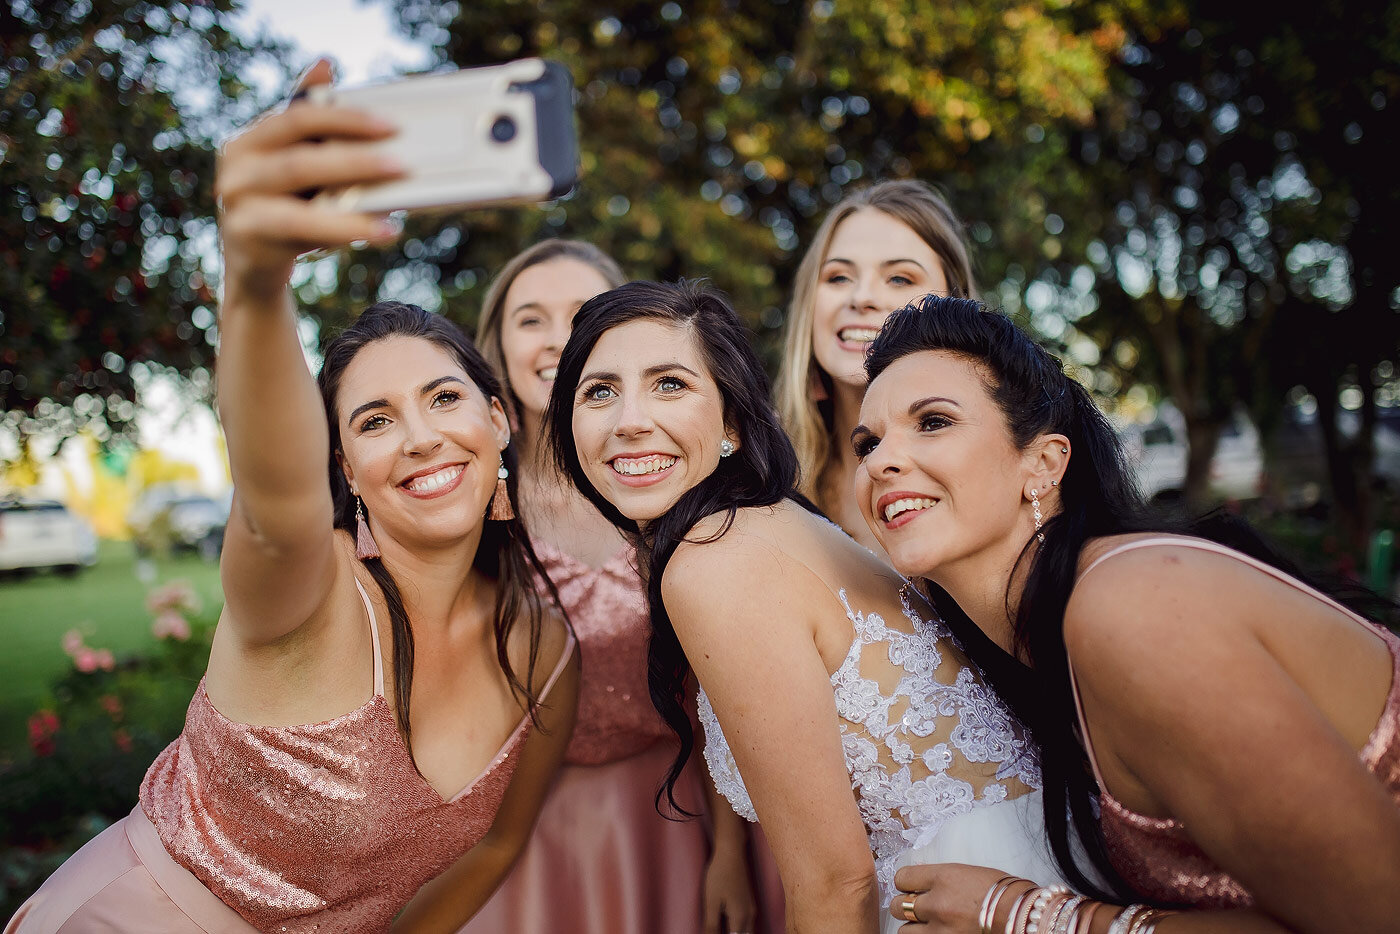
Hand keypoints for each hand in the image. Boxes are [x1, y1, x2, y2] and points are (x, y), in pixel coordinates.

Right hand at [216, 59, 404, 298]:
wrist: (253, 263)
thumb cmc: (284, 204)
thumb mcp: (296, 160)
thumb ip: (310, 120)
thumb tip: (325, 61)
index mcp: (252, 138)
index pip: (300, 116)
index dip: (345, 118)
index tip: (391, 125)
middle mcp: (238, 165)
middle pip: (302, 159)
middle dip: (356, 161)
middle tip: (402, 165)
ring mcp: (238, 202)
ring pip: (301, 201)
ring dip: (352, 205)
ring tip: (394, 212)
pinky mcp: (248, 236)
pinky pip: (301, 230)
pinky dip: (344, 230)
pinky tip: (378, 231)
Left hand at [703, 845, 757, 933]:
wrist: (731, 852)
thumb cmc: (719, 875)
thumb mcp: (711, 902)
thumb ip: (711, 925)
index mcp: (740, 917)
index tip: (712, 932)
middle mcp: (749, 914)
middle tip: (716, 931)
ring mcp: (750, 907)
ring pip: (747, 931)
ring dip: (737, 933)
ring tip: (723, 929)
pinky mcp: (748, 900)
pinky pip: (747, 922)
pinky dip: (739, 929)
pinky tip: (728, 925)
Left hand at [889, 863, 1019, 932]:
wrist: (1024, 917)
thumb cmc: (1004, 894)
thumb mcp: (968, 874)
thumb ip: (940, 878)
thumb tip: (920, 879)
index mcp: (943, 878)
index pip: (901, 877)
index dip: (906, 883)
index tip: (911, 886)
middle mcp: (937, 904)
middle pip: (899, 906)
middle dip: (907, 907)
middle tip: (919, 908)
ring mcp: (940, 930)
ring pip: (904, 931)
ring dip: (915, 928)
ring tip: (931, 925)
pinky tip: (938, 932)